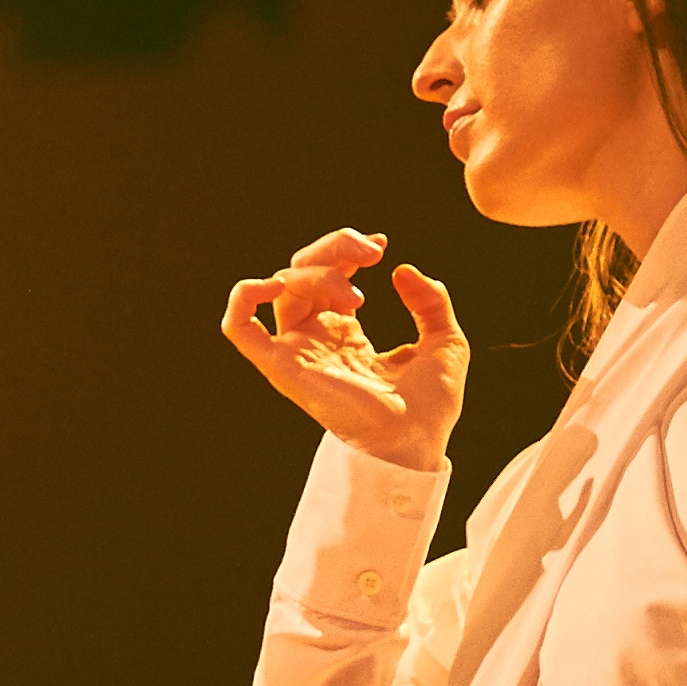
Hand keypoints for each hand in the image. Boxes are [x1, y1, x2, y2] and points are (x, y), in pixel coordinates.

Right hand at [219, 230, 467, 472]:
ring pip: (284, 286)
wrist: (416, 441)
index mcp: (344, 333)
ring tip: (358, 295)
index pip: (327, 274)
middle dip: (335, 247)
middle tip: (372, 251)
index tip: (380, 244)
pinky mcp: (284, 367)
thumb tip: (402, 269)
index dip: (347, 249)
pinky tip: (273, 284)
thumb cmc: (429, 406)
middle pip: (302, 270)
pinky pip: (241, 328)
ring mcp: (298, 350)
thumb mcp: (446, 341)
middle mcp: (316, 338)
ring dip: (318, 271)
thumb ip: (431, 301)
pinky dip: (244, 297)